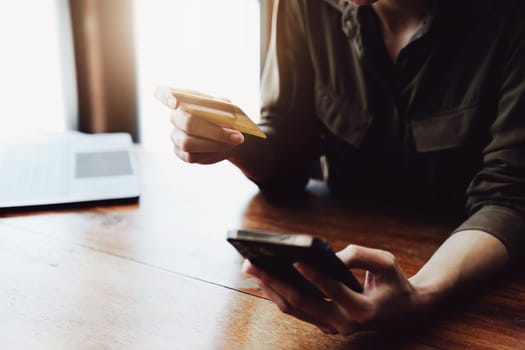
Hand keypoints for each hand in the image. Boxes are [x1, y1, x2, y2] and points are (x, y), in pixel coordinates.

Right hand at [154, 86, 244, 163]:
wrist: (233, 137)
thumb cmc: (228, 118)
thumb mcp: (230, 108)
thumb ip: (223, 107)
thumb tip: (218, 113)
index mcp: (185, 99)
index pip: (164, 92)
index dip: (165, 96)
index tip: (174, 102)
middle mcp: (176, 116)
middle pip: (186, 121)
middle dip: (213, 130)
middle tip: (237, 136)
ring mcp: (176, 135)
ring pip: (188, 142)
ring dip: (214, 143)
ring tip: (235, 141)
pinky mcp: (180, 152)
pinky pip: (191, 155)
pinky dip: (210, 152)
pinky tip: (223, 148)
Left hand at [243, 245, 422, 334]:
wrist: (402, 311)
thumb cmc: (393, 283)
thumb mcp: (386, 262)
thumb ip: (359, 256)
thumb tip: (328, 256)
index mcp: (363, 309)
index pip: (334, 291)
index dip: (315, 276)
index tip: (295, 260)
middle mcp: (344, 323)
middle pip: (302, 303)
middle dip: (275, 282)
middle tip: (253, 264)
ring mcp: (331, 326)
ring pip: (294, 308)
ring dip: (270, 288)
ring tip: (251, 268)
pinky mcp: (323, 322)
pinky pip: (296, 309)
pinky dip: (279, 292)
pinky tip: (265, 276)